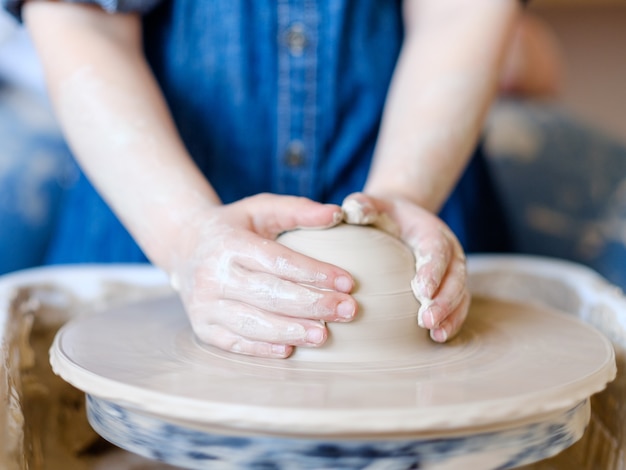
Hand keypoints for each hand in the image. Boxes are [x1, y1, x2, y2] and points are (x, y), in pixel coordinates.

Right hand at [169, 194, 356, 357]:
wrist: (183, 245)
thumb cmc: (233, 227)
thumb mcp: (261, 208)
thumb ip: (298, 210)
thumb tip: (337, 213)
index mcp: (229, 243)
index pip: (278, 262)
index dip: (314, 272)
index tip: (347, 282)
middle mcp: (213, 274)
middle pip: (269, 294)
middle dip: (312, 304)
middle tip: (348, 310)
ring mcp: (204, 304)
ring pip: (252, 323)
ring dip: (290, 330)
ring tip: (323, 335)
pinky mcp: (202, 327)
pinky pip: (234, 342)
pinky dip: (262, 348)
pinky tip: (289, 350)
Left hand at [342, 192, 469, 341]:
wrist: (400, 220)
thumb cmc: (382, 214)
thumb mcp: (371, 204)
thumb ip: (363, 206)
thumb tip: (350, 212)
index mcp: (432, 232)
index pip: (436, 252)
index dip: (432, 271)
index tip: (422, 291)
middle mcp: (449, 253)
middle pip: (454, 278)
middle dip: (444, 301)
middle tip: (426, 320)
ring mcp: (452, 272)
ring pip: (460, 296)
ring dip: (450, 316)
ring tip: (435, 334)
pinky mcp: (450, 288)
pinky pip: (457, 308)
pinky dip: (451, 323)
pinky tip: (438, 338)